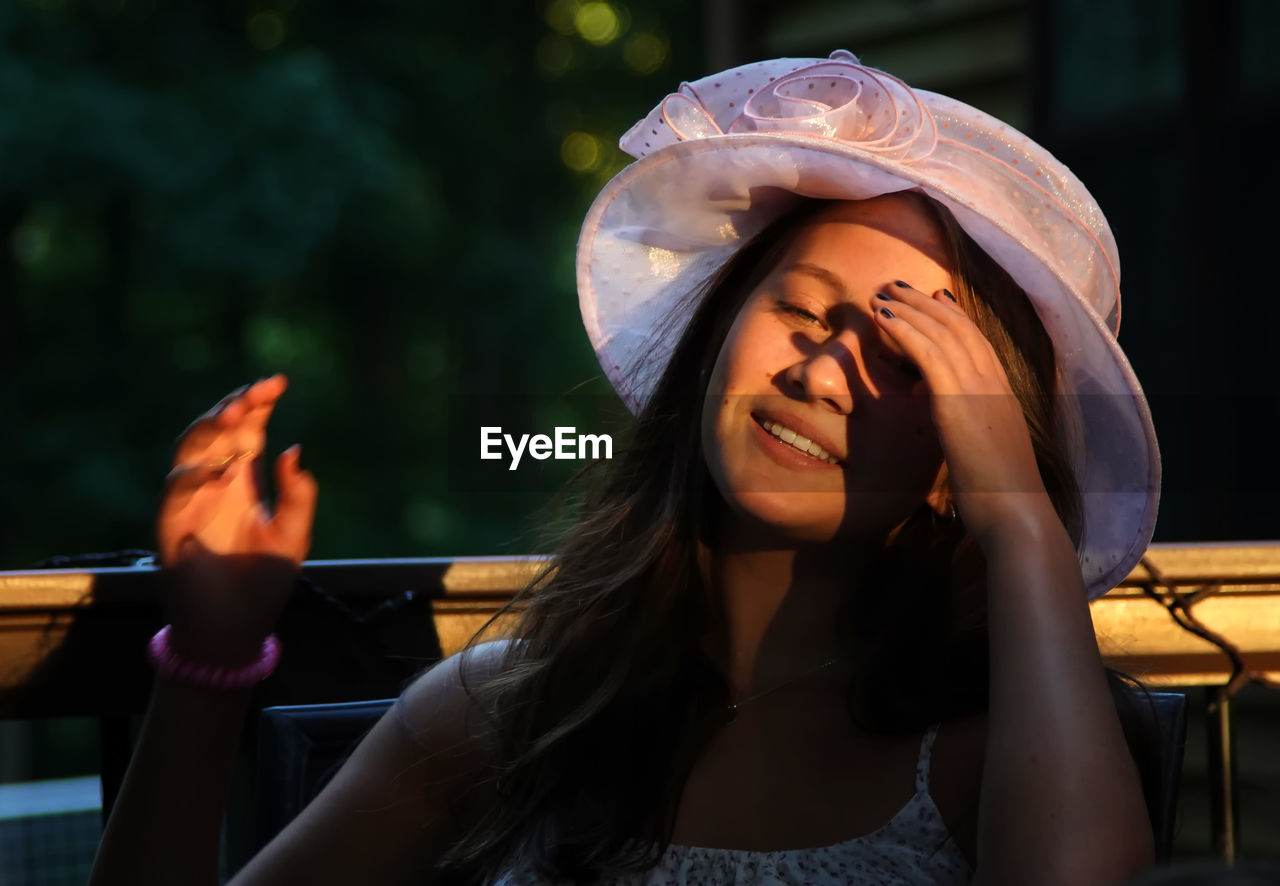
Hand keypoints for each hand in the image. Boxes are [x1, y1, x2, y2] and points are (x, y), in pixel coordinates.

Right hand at [156, 375, 317, 664]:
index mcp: (243, 483)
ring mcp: (190, 502)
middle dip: (234, 408)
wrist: (235, 629)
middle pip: (217, 432)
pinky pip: (176, 491)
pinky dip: (195, 475)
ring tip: (236, 415)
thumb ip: (298, 496)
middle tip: (256, 393)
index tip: (278, 383)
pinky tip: (221, 468)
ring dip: (211, 430)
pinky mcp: (172, 524)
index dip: (258, 405)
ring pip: (190, 450)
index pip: (248, 432)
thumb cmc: (263, 582)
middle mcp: (214, 485)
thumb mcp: (294, 536)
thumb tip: (294, 451)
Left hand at [870, 282, 1055, 545]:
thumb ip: (957, 418)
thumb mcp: (976, 446)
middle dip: (925, 303)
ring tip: (882, 293)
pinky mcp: (958, 400)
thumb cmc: (996, 491)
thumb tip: (930, 400)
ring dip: (909, 308)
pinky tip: (883, 318)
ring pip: (942, 333)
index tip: (933, 297)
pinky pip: (928, 354)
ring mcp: (979, 388)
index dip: (952, 316)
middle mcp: (994, 382)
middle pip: (958, 327)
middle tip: (897, 285)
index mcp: (1002, 392)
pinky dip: (905, 330)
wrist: (1014, 512)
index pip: (977, 340)